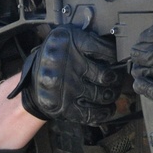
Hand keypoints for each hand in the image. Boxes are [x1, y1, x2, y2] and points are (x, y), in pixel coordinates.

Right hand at [7, 25, 123, 124]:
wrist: (34, 81)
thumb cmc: (58, 57)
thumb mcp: (68, 38)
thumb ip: (90, 39)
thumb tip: (119, 47)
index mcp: (68, 42)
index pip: (105, 49)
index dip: (116, 56)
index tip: (119, 60)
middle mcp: (66, 64)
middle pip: (106, 75)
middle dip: (116, 79)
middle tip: (117, 78)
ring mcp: (65, 87)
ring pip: (101, 95)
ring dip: (112, 95)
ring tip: (112, 91)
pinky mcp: (63, 107)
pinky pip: (91, 114)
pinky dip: (105, 113)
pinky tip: (108, 108)